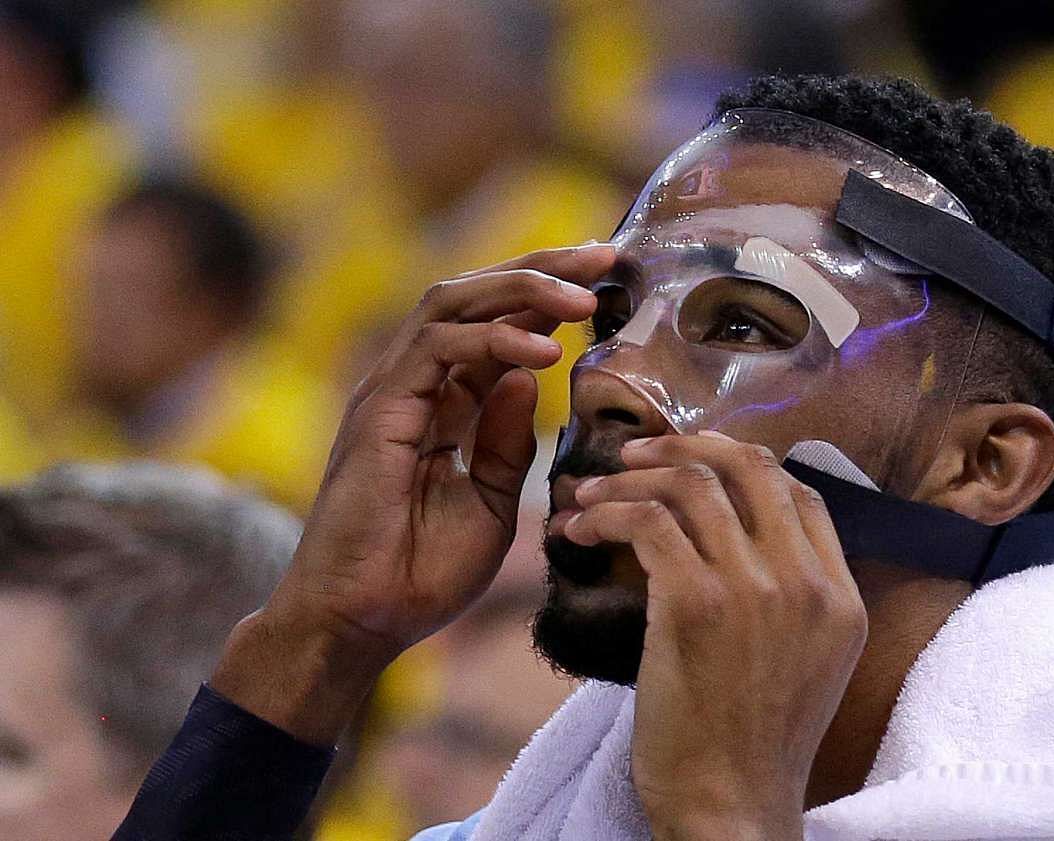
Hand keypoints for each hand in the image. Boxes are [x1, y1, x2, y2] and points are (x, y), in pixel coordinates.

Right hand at [213, 244, 613, 743]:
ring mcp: (391, 392)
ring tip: (583, 298)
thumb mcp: (491, 501)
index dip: (549, 295)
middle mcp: (415, 384)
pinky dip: (490, 340)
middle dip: (543, 269)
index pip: (497, 324)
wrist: (361, 622)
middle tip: (604, 257)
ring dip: (522, 290)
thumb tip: (534, 377)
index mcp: (443, 402)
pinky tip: (543, 351)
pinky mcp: (378, 412)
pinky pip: (435, 350)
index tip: (609, 280)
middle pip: (476, 295)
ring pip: (452, 303)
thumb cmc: (421, 571)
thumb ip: (509, 440)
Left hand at [566, 432, 867, 838]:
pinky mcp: (696, 604)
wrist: (731, 806)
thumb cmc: (751, 741)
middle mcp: (807, 582)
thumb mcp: (803, 662)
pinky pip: (646, 523)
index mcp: (840, 595)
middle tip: (633, 453)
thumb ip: (790, 594)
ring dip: (627, 480)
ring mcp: (756, 589)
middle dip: (684, 445)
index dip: (740, 460)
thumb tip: (732, 531)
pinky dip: (606, 515)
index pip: (798, 490)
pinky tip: (579, 532)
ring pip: (688, 486)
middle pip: (749, 467)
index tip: (692, 460)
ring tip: (588, 496)